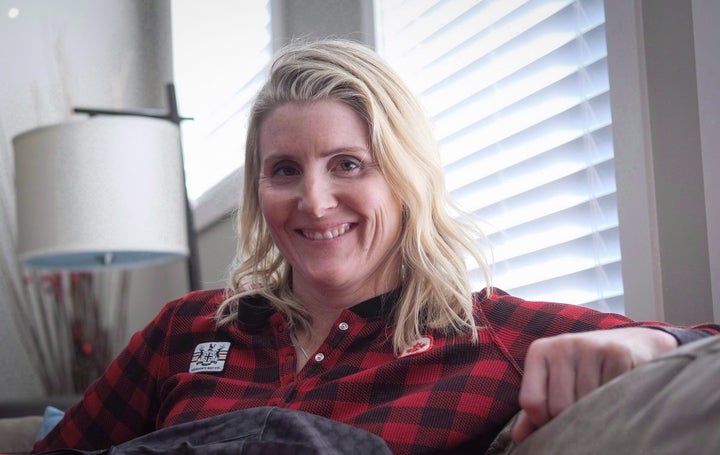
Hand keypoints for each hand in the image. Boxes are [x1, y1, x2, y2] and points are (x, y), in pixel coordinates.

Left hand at [511, 327, 676, 442]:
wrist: (631, 343)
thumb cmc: (584, 369)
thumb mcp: (556, 381)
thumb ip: (537, 407)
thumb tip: (520, 437)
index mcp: (539, 351)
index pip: (531, 401)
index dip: (543, 422)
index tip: (556, 424)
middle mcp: (562, 344)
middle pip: (559, 406)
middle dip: (571, 421)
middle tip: (583, 419)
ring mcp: (590, 347)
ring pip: (586, 404)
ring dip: (595, 415)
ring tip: (601, 407)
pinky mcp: (618, 353)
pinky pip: (612, 396)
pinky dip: (615, 405)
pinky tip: (617, 397)